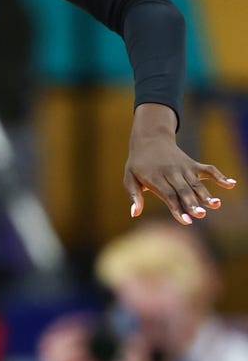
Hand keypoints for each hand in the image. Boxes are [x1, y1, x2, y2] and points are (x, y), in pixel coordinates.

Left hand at [125, 104, 235, 224]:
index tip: (186, 221)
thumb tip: (134, 214)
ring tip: (216, 204)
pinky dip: (219, 176)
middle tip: (201, 215)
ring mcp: (184, 168)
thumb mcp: (129, 178)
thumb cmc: (138, 164)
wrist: (149, 139)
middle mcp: (171, 173)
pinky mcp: (193, 164)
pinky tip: (231, 184)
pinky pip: (208, 169)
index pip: (167, 195)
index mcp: (155, 178)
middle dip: (192, 203)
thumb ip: (134, 195)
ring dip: (206, 194)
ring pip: (196, 183)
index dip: (177, 208)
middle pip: (183, 190)